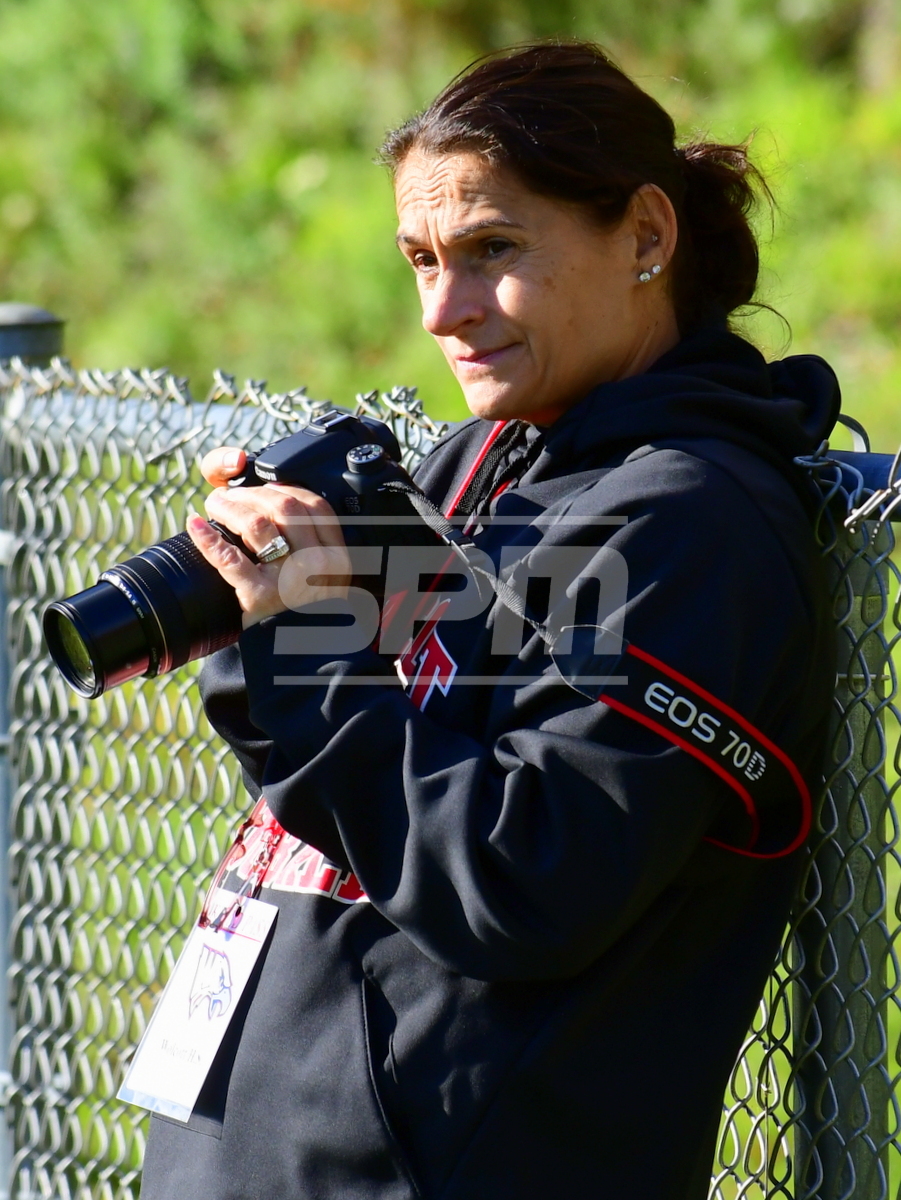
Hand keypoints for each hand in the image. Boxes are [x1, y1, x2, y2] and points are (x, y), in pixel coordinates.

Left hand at [187, 446, 351, 627]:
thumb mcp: (327, 579)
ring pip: (257, 524)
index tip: (265, 485)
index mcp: (337, 556)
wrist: (305, 663)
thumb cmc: (309, 616)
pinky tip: (195, 526)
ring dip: (230, 507)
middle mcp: (319, 565)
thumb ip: (314, 545)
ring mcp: (290, 581)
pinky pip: (230, 561)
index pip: (315, 504)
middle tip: (230, 495)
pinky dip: (209, 540)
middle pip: (285, 506)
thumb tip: (280, 507)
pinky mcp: (261, 598)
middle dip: (253, 493)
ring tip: (214, 505)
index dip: (286, 486)